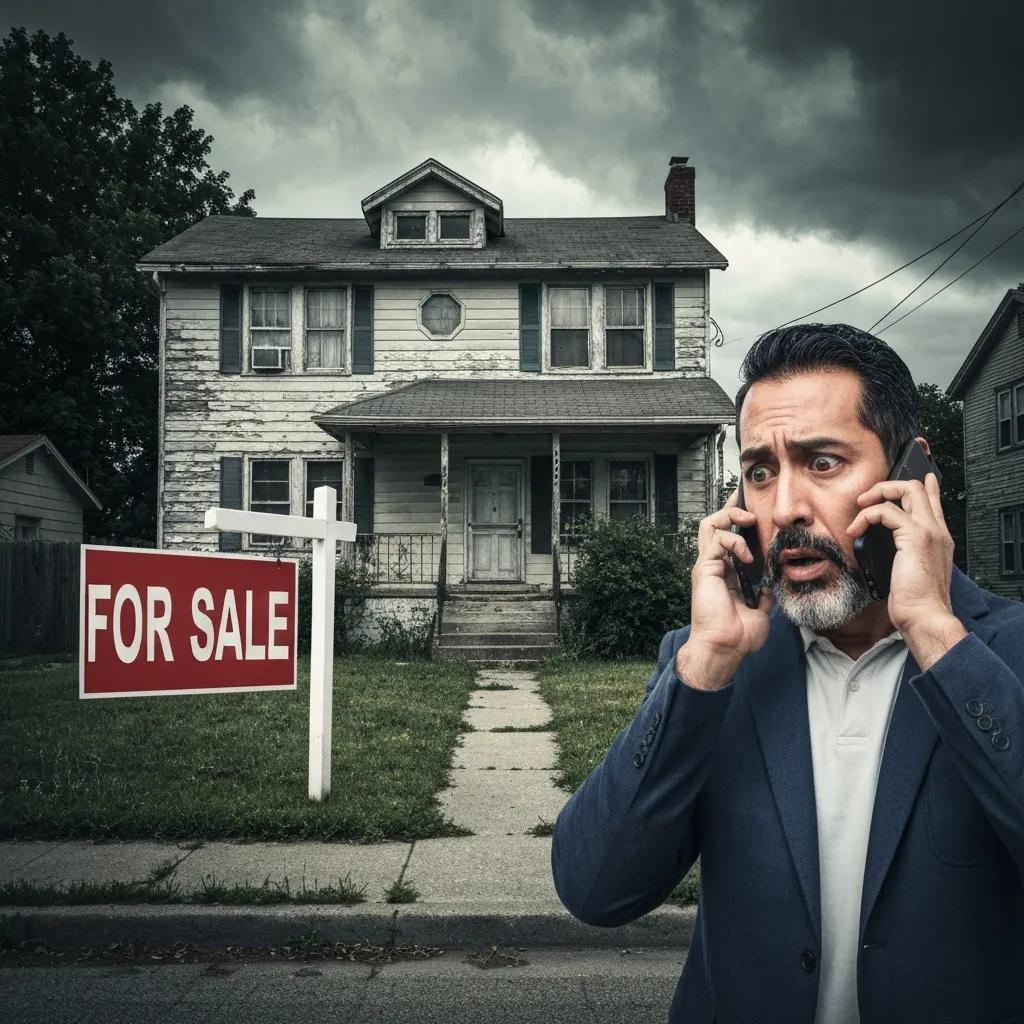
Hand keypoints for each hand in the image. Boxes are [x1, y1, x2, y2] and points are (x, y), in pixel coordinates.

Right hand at [684, 487, 774, 663]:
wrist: (725, 648)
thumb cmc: (737, 636)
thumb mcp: (760, 612)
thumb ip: (764, 596)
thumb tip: (772, 587)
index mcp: (725, 574)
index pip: (727, 538)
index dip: (738, 522)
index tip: (754, 510)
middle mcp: (713, 565)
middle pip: (715, 524)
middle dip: (731, 509)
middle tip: (749, 505)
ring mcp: (707, 565)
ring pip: (710, 524)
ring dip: (730, 517)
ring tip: (748, 520)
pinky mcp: (704, 568)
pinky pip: (717, 540)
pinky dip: (734, 542)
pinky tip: (748, 556)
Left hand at [845, 472, 956, 635]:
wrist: (925, 616)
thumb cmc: (916, 602)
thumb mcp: (909, 571)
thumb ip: (903, 554)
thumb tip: (884, 548)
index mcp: (938, 538)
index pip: (934, 501)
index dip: (925, 485)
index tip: (918, 477)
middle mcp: (937, 531)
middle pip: (918, 487)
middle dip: (888, 484)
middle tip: (867, 498)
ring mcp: (929, 531)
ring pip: (907, 489)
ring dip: (877, 493)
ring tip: (860, 508)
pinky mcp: (916, 537)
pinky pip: (887, 511)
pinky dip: (867, 516)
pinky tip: (856, 530)